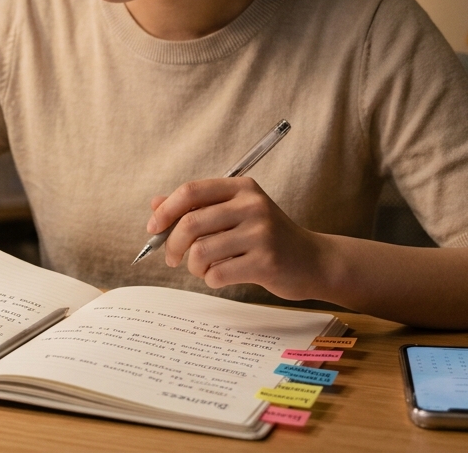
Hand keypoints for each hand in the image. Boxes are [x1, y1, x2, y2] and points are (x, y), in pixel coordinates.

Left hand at [148, 177, 324, 300]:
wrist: (313, 261)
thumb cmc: (267, 238)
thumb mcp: (236, 213)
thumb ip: (198, 207)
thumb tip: (155, 204)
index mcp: (242, 188)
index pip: (191, 191)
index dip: (166, 210)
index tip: (154, 229)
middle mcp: (252, 206)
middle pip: (191, 223)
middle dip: (173, 245)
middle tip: (172, 258)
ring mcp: (261, 233)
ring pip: (201, 251)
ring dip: (194, 266)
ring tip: (204, 269)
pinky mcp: (266, 262)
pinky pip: (218, 273)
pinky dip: (211, 279)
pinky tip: (222, 276)